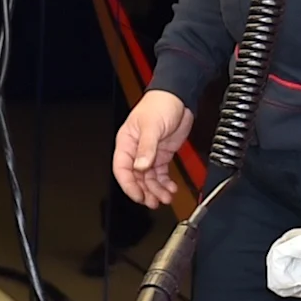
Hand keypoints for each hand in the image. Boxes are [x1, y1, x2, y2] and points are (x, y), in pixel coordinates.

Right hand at [111, 89, 192, 209]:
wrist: (178, 97)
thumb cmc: (159, 104)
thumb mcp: (151, 126)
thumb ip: (146, 148)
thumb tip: (140, 166)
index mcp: (126, 143)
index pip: (122, 170)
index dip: (129, 185)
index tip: (138, 196)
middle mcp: (136, 151)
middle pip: (136, 178)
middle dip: (144, 191)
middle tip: (153, 202)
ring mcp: (149, 154)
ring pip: (149, 179)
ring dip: (156, 190)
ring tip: (164, 198)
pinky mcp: (162, 154)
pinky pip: (160, 174)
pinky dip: (165, 183)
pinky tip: (170, 189)